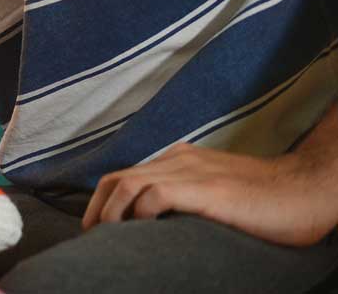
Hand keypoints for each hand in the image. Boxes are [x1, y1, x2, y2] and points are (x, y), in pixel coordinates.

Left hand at [83, 142, 337, 245]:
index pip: (126, 175)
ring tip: (106, 237)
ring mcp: (192, 171)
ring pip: (129, 184)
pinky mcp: (207, 189)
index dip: (103, 201)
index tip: (97, 228)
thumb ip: (189, 197)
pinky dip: (141, 213)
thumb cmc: (267, 198)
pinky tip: (143, 231)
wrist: (306, 189)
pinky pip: (156, 195)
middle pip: (117, 178)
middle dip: (96, 209)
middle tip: (91, 237)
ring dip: (110, 212)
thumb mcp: (217, 190)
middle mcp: (178, 159)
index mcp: (179, 159)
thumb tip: (160, 223)